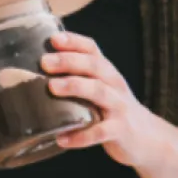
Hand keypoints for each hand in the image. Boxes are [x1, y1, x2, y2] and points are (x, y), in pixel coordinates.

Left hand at [41, 31, 162, 168]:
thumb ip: (75, 78)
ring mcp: (118, 107)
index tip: (53, 39)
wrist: (146, 136)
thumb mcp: (98, 87)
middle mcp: (113, 84)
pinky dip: (81, 136)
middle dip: (69, 61)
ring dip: (75, 87)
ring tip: (52, 88)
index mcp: (105, 72)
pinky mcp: (120, 130)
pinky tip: (62, 138)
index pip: (91, 49)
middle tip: (44, 62)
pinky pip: (101, 132)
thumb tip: (32, 72)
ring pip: (99, 92)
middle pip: (94, 66)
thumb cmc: (110, 108)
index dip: (74, 42)